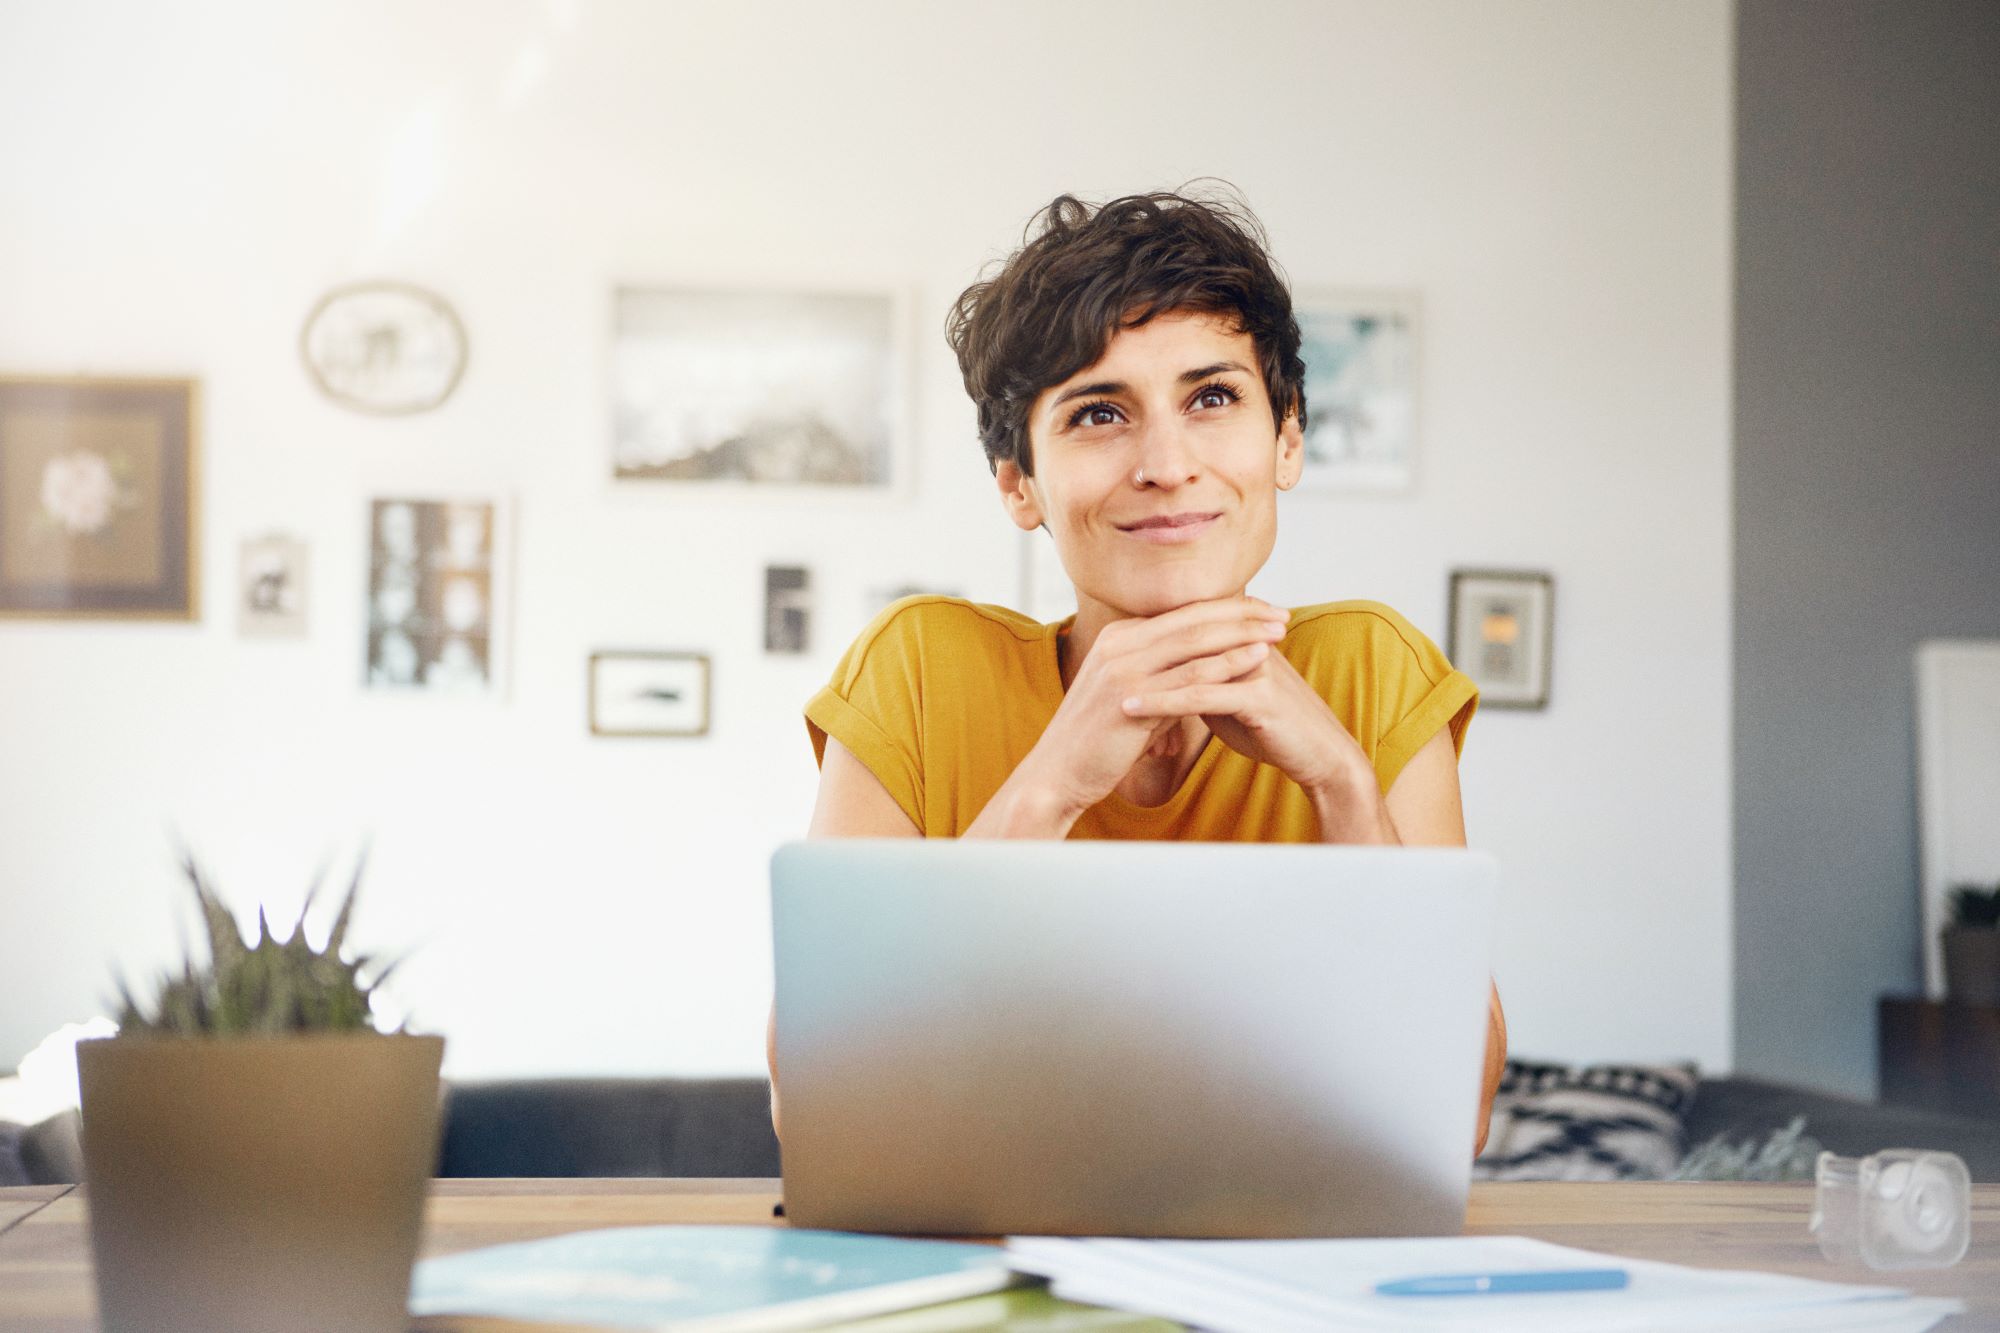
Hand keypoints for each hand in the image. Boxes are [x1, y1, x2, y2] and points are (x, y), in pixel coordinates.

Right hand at [1019, 596, 1291, 816]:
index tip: (1261, 610)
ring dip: (1243, 633)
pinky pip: (1190, 675)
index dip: (1225, 609)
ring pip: (1195, 641)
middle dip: (1242, 613)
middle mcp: (1118, 643)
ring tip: (1279, 631)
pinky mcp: (1131, 697)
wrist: (1057, 774)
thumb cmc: (1095, 741)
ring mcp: (1122, 668)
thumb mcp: (1128, 695)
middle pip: (1192, 618)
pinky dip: (1228, 664)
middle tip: (1280, 613)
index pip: (1181, 613)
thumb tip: (1195, 670)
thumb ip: (1157, 674)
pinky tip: (1258, 660)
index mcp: (1117, 637)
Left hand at [1118, 633, 1371, 799]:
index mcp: (1241, 639)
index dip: (1147, 639)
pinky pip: (1200, 696)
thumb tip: (1166, 676)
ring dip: (1142, 676)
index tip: (1104, 652)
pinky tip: (1131, 710)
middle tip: (1092, 664)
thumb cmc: (1273, 728)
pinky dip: (1162, 702)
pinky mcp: (1260, 696)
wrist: (1318, 755)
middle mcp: (1247, 643)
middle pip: (1183, 638)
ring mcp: (1255, 666)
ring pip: (1187, 665)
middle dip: (1138, 653)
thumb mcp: (1229, 699)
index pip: (1185, 628)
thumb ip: (1200, 680)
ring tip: (1102, 687)